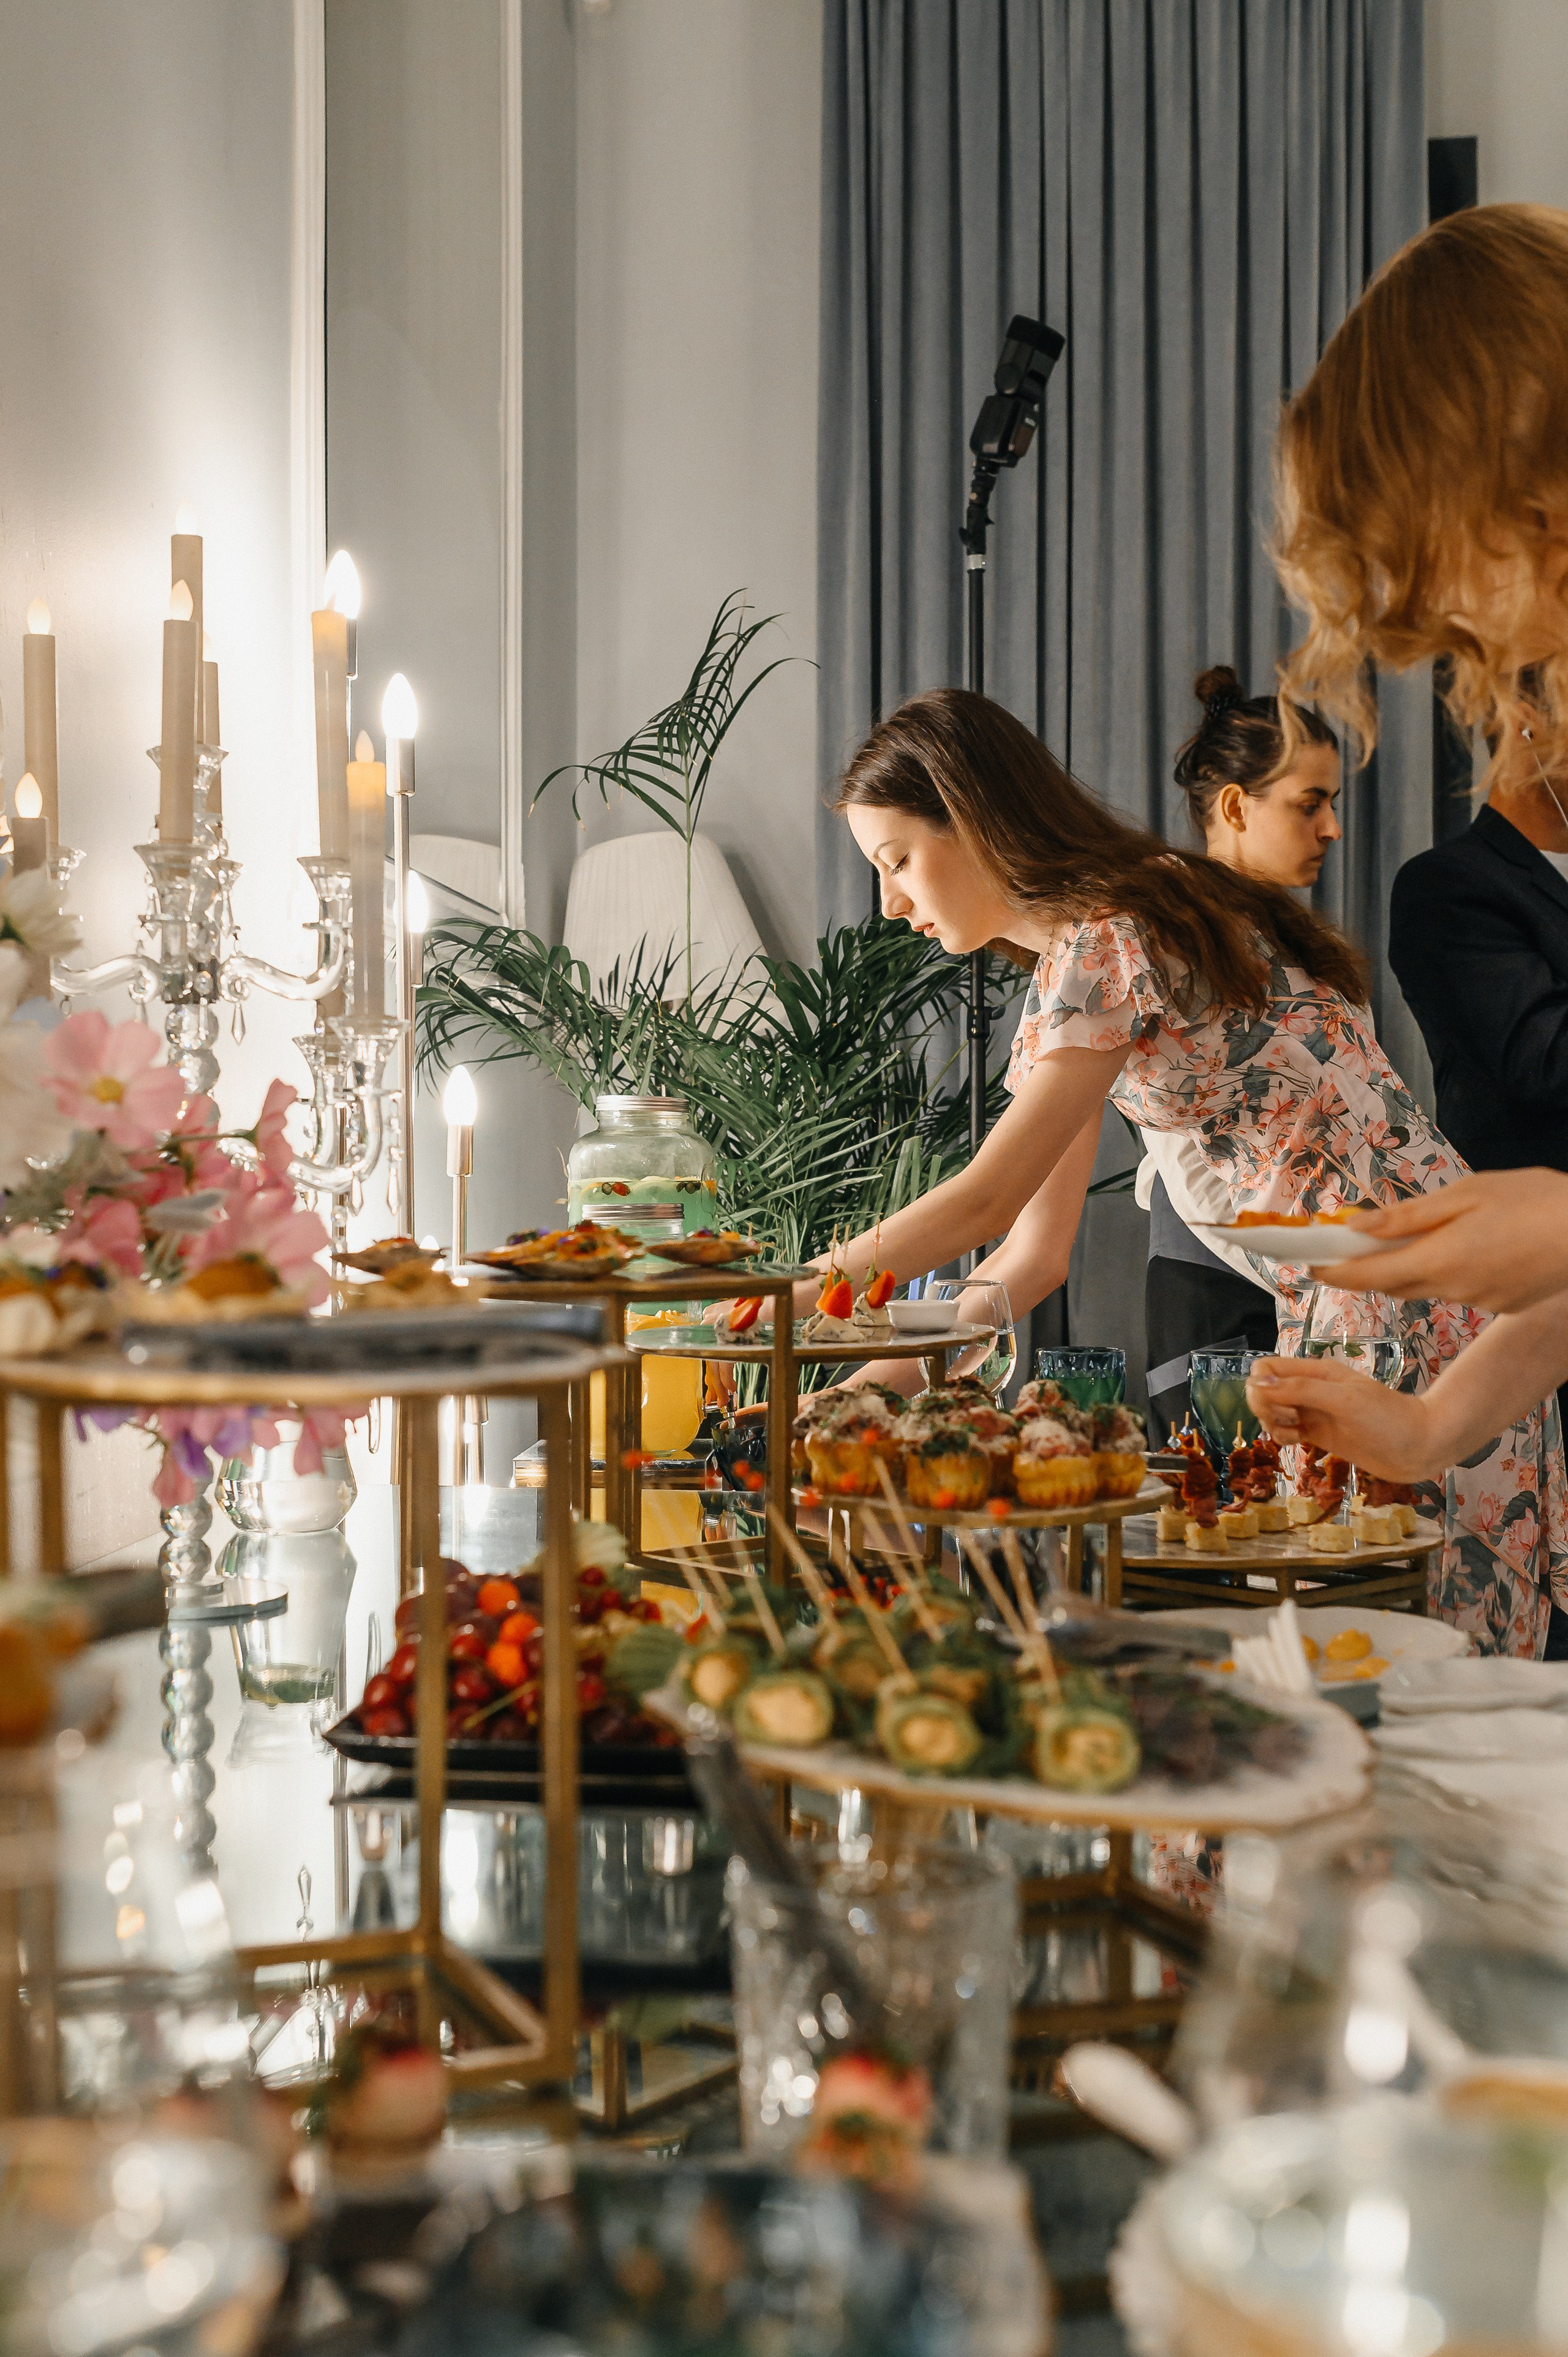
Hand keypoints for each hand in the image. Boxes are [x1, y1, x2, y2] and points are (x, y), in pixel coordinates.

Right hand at [1245, 1354, 1440, 1482]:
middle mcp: (1310, 1389)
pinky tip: (1298, 1442)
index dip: (1261, 1387)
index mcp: (1315, 1372)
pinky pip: (1286, 1430)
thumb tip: (1256, 1384)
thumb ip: (1300, 1390)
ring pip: (1273, 1412)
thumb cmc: (1387, 1419)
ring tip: (1296, 1434)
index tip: (1279, 1406)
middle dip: (1266, 1408)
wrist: (1420, 1447)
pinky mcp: (1319, 1434)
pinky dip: (1283, 1436)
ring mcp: (1314, 1412)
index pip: (1266, 1368)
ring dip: (1273, 1423)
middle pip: (1265, 1391)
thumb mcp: (1343, 1400)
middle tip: (1292, 1420)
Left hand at [1321, 1170, 1567, 1311]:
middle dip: (1366, 1269)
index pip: (1367, 1275)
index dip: (1334, 1273)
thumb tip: (1358, 1227)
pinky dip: (1448, 1270)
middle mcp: (1452, 1288)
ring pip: (1426, 1285)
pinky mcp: (1501, 1303)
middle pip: (1392, 1283)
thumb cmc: (1533, 1201)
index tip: (1309, 1266)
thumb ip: (1409, 1215)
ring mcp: (1478, 1300)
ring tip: (1416, 1235)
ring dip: (1411, 1266)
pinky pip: (1459, 1288)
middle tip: (1347, 1247)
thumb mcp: (1466, 1194)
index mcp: (1437, 1259)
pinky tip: (1470, 1245)